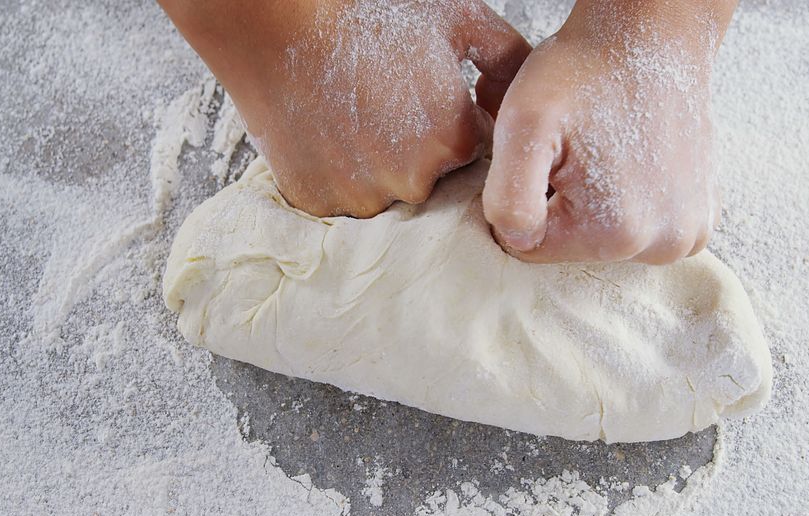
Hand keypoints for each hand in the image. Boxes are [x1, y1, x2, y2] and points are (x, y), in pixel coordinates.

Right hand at [159, 0, 530, 216]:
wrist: (280, 22)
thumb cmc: (369, 13)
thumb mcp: (458, 18)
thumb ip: (507, 56)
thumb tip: (528, 91)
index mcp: (455, 143)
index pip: (466, 154)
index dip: (444, 124)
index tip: (417, 100)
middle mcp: (415, 183)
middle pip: (426, 182)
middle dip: (411, 153)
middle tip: (380, 108)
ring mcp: (362, 197)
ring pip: (381, 197)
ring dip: (372, 171)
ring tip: (349, 121)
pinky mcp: (317, 203)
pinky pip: (337, 203)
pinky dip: (332, 178)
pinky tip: (324, 137)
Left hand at [484, 0, 736, 263]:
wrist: (647, 37)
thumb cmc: (583, 74)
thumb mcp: (524, 126)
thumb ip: (508, 197)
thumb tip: (517, 242)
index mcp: (615, 233)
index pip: (528, 245)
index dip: (519, 199)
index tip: (539, 158)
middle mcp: (661, 245)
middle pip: (569, 245)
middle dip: (555, 201)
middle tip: (569, 150)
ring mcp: (686, 233)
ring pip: (600, 238)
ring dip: (589, 200)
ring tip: (597, 150)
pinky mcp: (698, 218)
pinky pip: (638, 227)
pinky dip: (626, 199)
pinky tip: (626, 159)